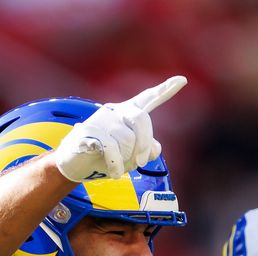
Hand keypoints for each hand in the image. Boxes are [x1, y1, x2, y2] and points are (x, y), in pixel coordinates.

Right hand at [54, 75, 186, 181]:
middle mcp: (115, 111)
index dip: (166, 90)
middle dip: (144, 144)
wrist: (74, 164)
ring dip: (126, 160)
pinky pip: (111, 148)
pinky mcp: (89, 132)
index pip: (148, 99)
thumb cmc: (103, 156)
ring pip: (127, 139)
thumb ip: (145, 149)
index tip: (183, 80)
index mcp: (127, 113)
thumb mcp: (128, 155)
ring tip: (119, 168)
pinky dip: (115, 164)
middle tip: (142, 162)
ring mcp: (101, 120)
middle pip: (141, 119)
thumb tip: (156, 148)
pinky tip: (114, 173)